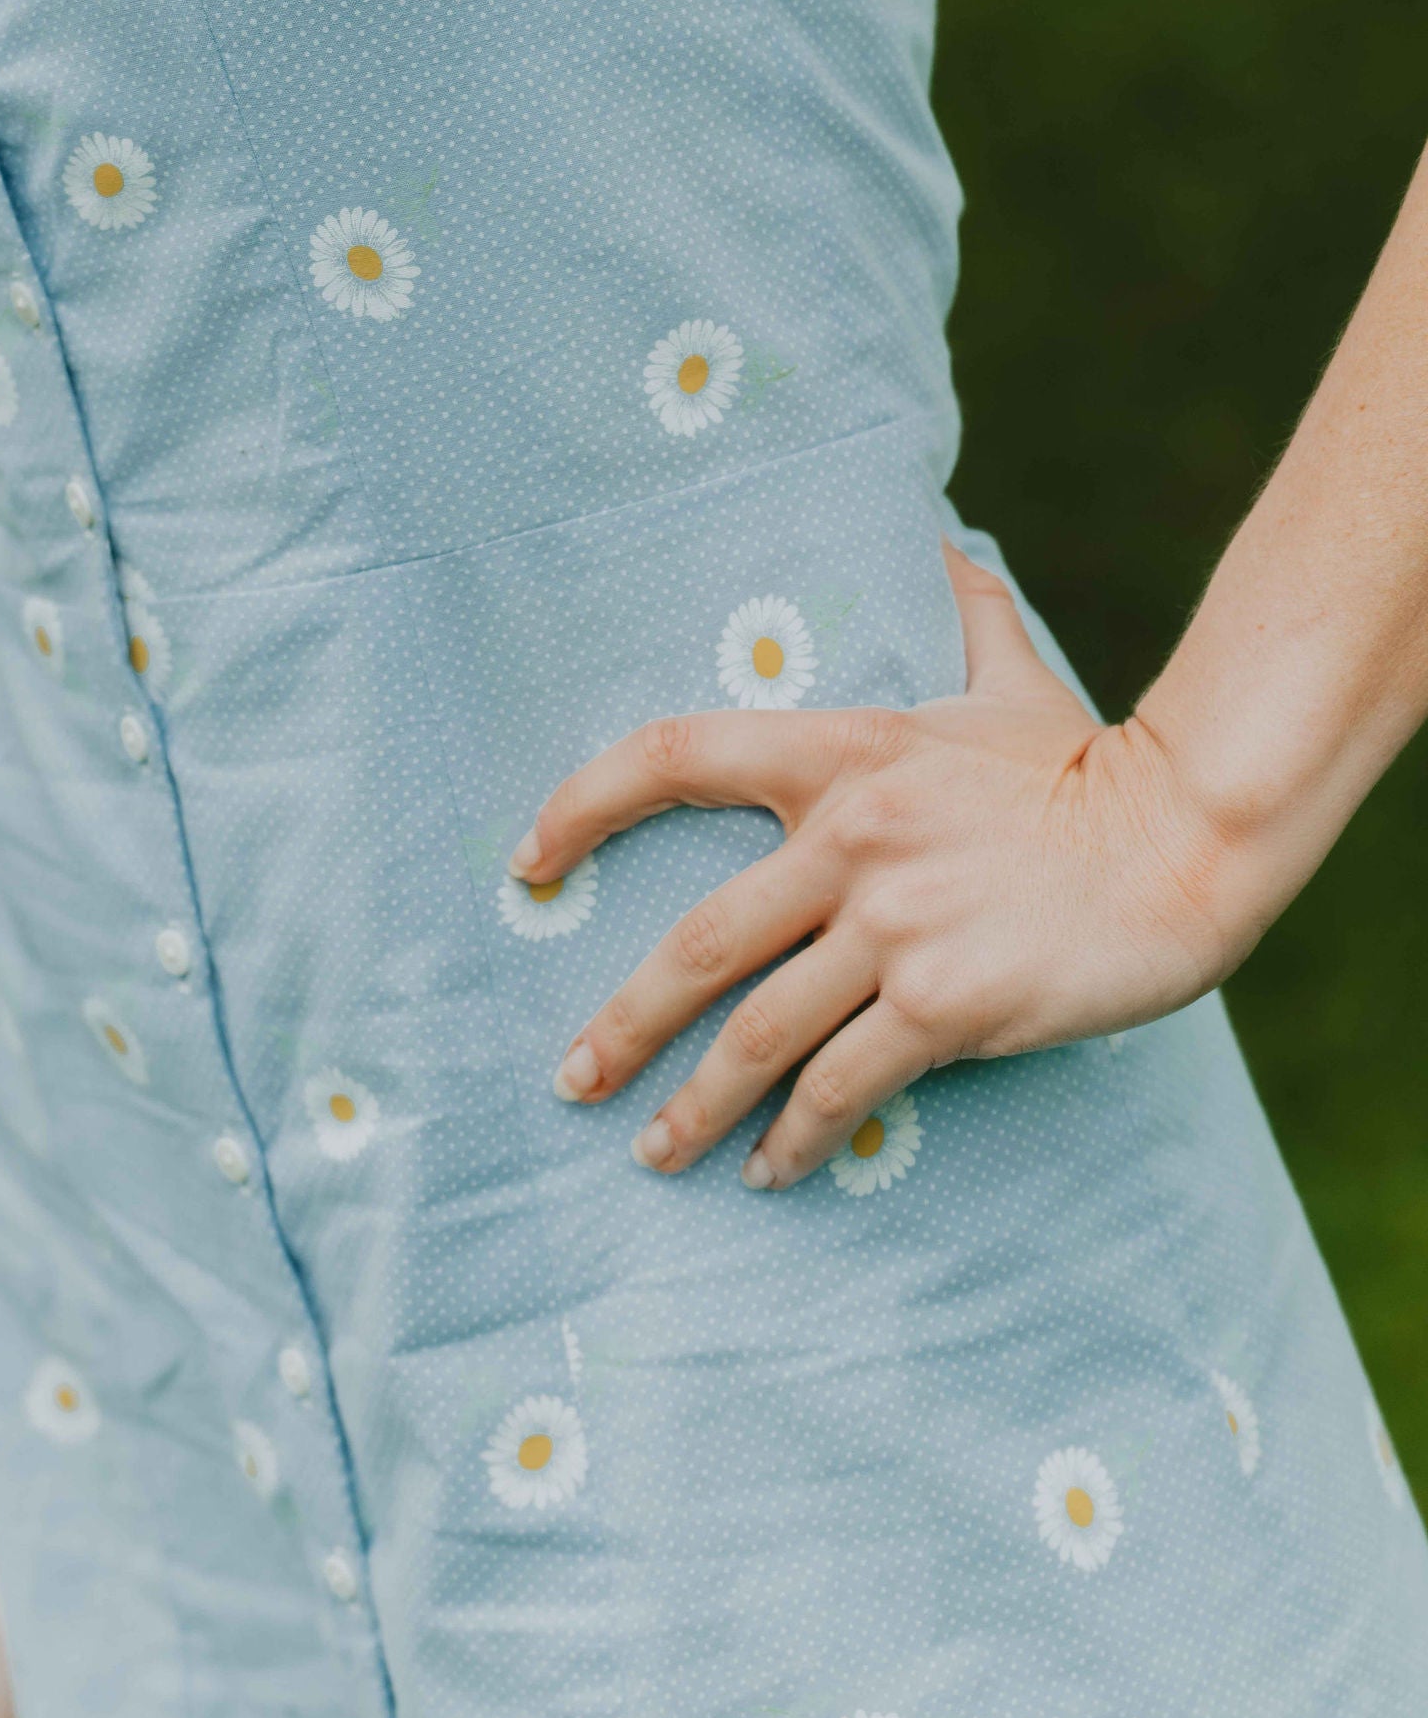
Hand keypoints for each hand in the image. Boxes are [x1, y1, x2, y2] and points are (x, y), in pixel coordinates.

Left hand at [520, 545, 1255, 1189]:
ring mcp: (894, 928)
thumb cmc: (1094, 765)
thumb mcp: (1013, 679)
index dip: (580, 806)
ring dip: (694, 1106)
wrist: (1189, 838)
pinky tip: (772, 1172)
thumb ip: (966, 614)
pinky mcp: (945, 1006)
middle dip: (621, 1025)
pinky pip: (841, 1087)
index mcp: (841, 752)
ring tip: (655, 1151)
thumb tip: (950, 544)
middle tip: (572, 1078)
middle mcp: (848, 839)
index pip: (670, 756)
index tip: (527, 861)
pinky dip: (797, 1139)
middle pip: (695, 942)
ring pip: (756, 1034)